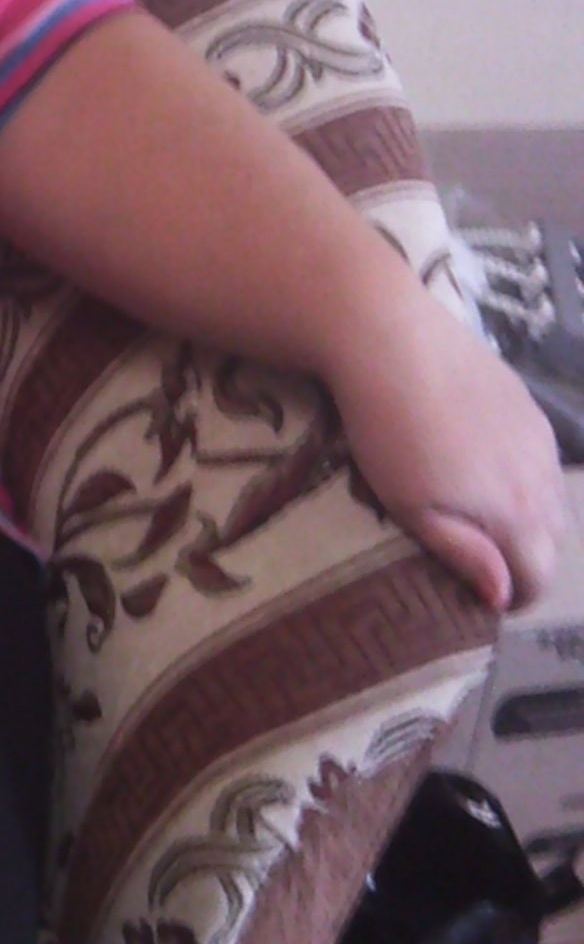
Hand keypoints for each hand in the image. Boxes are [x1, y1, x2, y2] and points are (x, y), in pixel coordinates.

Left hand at [324, 284, 568, 613]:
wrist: (391, 340)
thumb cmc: (389, 434)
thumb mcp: (412, 508)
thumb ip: (465, 554)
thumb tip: (504, 597)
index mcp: (517, 512)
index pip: (538, 577)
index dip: (516, 598)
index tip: (483, 603)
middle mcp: (542, 478)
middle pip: (554, 541)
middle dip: (526, 561)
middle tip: (481, 564)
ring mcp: (540, 437)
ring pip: (554, 499)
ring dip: (531, 521)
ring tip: (485, 521)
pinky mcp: (528, 404)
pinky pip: (544, 459)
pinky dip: (528, 480)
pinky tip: (489, 469)